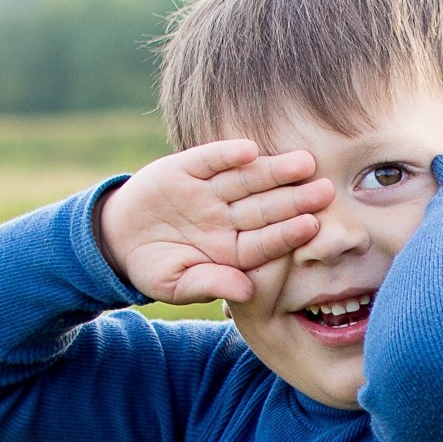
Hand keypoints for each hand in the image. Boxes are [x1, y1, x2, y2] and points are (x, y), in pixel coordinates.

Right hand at [96, 139, 333, 303]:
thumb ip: (210, 284)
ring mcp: (209, 192)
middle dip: (295, 199)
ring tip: (303, 163)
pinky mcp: (187, 168)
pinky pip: (210, 159)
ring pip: (247, 180)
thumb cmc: (155, 268)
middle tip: (326, 190)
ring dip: (274, 171)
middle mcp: (227, 217)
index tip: (312, 226)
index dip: (288, 233)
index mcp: (233, 249)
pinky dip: (226, 154)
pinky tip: (249, 150)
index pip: (266, 241)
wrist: (116, 239)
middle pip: (266, 207)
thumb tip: (246, 291)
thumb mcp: (177, 283)